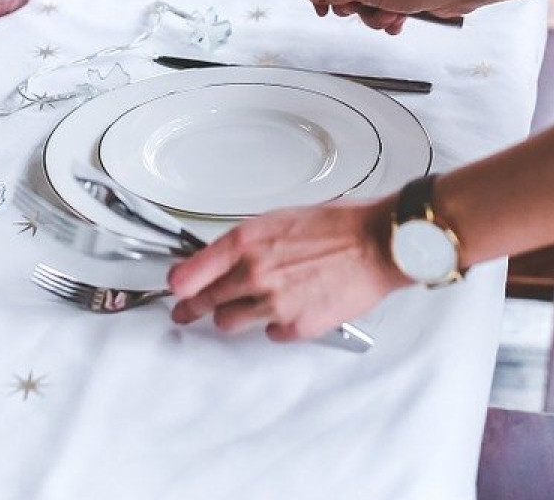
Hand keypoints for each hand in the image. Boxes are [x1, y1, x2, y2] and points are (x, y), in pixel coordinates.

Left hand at [168, 199, 410, 340]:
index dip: (178, 285)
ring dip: (233, 316)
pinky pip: (269, 333)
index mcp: (246, 242)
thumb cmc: (338, 227)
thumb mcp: (280, 220)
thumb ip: (248, 243)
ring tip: (245, 308)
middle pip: (205, 302)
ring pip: (229, 323)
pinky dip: (274, 324)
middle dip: (192, 308)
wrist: (377, 244)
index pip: (190, 273)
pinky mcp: (296, 326)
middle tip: (185, 312)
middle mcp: (254, 274)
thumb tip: (228, 258)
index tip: (176, 289)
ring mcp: (274, 303)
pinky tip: (287, 309)